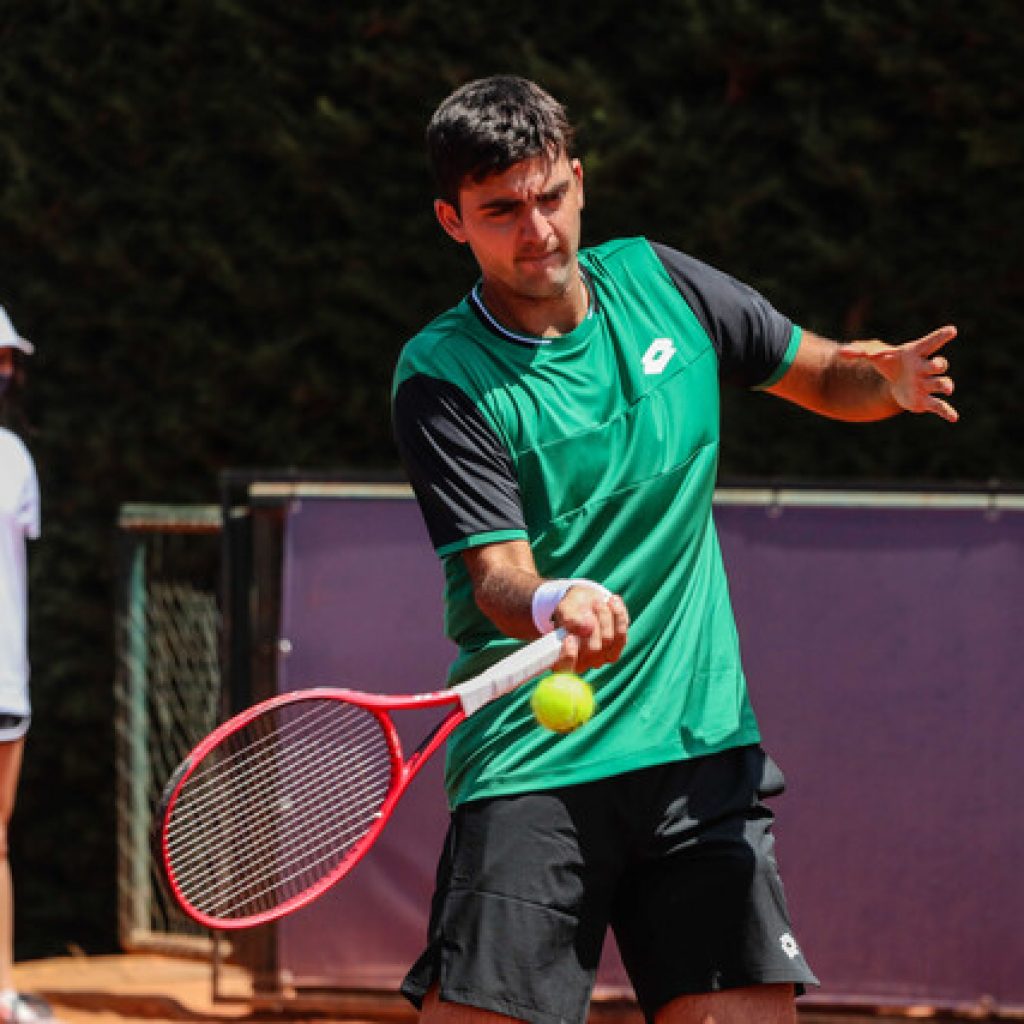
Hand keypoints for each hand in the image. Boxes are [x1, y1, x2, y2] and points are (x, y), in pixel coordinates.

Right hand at [552, 588, 628, 673]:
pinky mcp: (616, 649)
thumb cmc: (571, 608)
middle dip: (593, 623)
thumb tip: (585, 628)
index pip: (564, 667)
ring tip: (598, 601)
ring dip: (605, 616)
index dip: (568, 656)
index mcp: (561, 658)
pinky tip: (613, 601)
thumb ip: (570, 618)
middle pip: (592, 648)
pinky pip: (621, 634)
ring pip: (608, 639)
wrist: (586, 601)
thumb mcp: (565, 608)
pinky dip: (618, 616)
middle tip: (592, 604)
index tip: (569, 638)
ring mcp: (600, 658)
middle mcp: (581, 663)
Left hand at [839, 325, 957, 422]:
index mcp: (916, 353)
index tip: (952, 330)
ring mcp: (928, 385)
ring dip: (945, 385)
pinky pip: (941, 407)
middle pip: (939, 364)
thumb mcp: (873, 354)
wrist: (894, 382)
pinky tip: (954, 419)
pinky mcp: (926, 401)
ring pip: (942, 384)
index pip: (931, 343)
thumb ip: (859, 352)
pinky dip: (948, 412)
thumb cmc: (888, 362)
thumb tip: (841, 353)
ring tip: (946, 388)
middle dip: (938, 365)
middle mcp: (926, 368)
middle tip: (934, 365)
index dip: (941, 336)